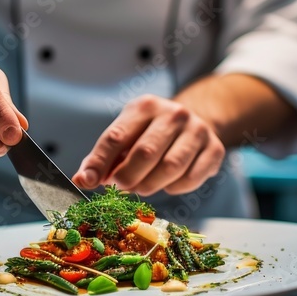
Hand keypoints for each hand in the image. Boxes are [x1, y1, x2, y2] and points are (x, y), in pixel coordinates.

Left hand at [73, 95, 225, 195]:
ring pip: (170, 168)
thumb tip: (81, 180)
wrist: (196, 123)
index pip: (116, 136)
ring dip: (150, 185)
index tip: (87, 181)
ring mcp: (197, 130)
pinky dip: (175, 188)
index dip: (99, 163)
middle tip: (122, 186)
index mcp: (145, 107)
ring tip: (142, 186)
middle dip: (128, 177)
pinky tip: (168, 183)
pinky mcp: (214, 149)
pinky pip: (190, 179)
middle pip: (145, 153)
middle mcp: (173, 114)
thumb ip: (103, 158)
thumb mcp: (126, 134)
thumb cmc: (152, 133)